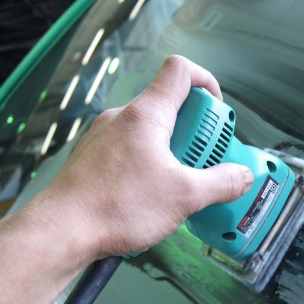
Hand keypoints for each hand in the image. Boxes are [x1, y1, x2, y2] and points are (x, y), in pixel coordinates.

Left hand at [34, 55, 253, 258]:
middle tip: (205, 162)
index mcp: (147, 115)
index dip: (206, 83)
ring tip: (182, 184)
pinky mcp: (97, 158)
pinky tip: (155, 194)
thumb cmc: (116, 207)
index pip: (180, 71)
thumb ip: (221, 183)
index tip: (217, 115)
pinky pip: (134, 149)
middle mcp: (123, 118)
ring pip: (152, 130)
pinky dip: (153, 162)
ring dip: (174, 150)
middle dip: (196, 132)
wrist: (61, 232)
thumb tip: (242, 176)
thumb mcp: (184, 196)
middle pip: (170, 105)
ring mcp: (106, 137)